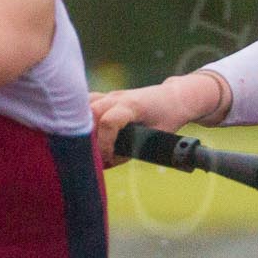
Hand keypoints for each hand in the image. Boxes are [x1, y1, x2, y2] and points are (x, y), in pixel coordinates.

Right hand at [89, 73, 227, 165]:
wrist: (175, 97)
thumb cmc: (168, 117)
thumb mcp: (156, 135)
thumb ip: (134, 148)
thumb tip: (110, 161)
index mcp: (132, 106)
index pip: (109, 122)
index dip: (104, 143)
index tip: (106, 159)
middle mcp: (117, 97)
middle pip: (91, 113)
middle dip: (89, 137)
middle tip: (95, 156)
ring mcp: (109, 95)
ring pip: (84, 107)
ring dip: (82, 127)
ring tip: (89, 146)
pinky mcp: (105, 97)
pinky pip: (86, 105)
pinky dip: (82, 119)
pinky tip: (85, 134)